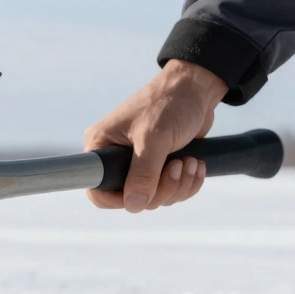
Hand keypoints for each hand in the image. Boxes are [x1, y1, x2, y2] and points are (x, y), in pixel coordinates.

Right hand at [84, 60, 226, 212]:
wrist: (197, 88)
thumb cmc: (169, 104)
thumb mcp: (154, 139)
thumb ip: (142, 175)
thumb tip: (133, 205)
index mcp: (101, 147)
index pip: (98, 191)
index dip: (121, 200)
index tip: (146, 192)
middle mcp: (115, 158)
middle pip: (132, 198)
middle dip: (162, 189)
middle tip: (178, 166)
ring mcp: (138, 163)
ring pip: (154, 197)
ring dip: (179, 185)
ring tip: (192, 162)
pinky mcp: (158, 165)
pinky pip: (170, 190)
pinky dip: (187, 183)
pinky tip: (197, 164)